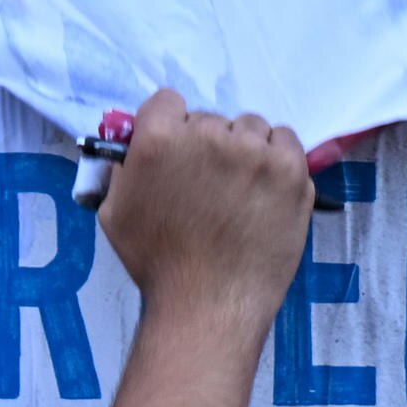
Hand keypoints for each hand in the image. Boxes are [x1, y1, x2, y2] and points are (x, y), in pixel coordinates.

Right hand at [93, 92, 317, 331]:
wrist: (209, 304)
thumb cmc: (157, 264)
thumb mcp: (115, 213)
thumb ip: (123, 170)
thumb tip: (135, 146)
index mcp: (159, 140)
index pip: (166, 102)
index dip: (168, 127)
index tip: (175, 154)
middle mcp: (208, 135)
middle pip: (209, 119)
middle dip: (206, 146)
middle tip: (207, 185)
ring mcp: (255, 152)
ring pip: (250, 128)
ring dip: (244, 149)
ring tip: (239, 189)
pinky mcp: (291, 170)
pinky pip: (285, 140)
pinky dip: (276, 158)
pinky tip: (265, 188)